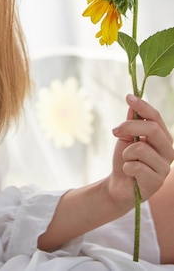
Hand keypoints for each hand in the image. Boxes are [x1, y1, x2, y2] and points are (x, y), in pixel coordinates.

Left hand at [109, 94, 173, 211]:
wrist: (119, 185)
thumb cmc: (125, 159)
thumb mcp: (126, 137)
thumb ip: (131, 121)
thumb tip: (132, 101)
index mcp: (162, 138)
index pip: (156, 117)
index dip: (143, 106)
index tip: (128, 97)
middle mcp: (168, 151)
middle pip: (152, 129)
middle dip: (129, 126)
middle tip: (115, 131)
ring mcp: (164, 167)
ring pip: (141, 148)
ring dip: (126, 153)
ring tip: (127, 160)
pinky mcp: (156, 182)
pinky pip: (136, 166)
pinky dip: (126, 167)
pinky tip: (129, 173)